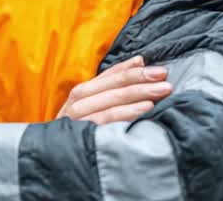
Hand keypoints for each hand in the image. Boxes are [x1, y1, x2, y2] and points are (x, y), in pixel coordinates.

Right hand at [57, 55, 171, 124]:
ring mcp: (79, 118)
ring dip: (139, 94)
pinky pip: (109, 120)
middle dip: (140, 79)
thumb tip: (139, 62)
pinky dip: (128, 112)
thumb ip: (113, 85)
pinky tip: (145, 109)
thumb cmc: (81, 131)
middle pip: (113, 86)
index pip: (110, 75)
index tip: (158, 69)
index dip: (133, 69)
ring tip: (160, 91)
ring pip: (112, 101)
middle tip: (164, 77)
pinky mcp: (83, 133)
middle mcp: (78, 102)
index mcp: (81, 92)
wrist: (58, 159)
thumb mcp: (93, 106)